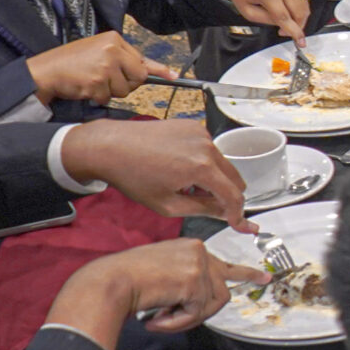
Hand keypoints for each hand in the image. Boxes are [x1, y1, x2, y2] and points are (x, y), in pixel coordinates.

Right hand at [28, 33, 159, 105]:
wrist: (46, 71)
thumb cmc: (72, 63)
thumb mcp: (98, 52)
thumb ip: (123, 59)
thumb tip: (154, 71)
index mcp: (113, 40)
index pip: (141, 58)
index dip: (158, 70)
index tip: (174, 75)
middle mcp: (112, 50)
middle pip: (138, 77)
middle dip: (126, 84)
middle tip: (107, 80)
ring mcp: (105, 65)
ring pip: (124, 90)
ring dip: (109, 92)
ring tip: (92, 81)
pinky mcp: (97, 81)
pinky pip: (107, 98)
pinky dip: (97, 98)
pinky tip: (85, 87)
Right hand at [47, 238, 264, 349]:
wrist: (109, 282)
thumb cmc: (127, 280)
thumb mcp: (164, 273)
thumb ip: (186, 281)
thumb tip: (206, 301)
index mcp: (192, 248)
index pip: (224, 263)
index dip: (245, 273)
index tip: (263, 279)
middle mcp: (199, 251)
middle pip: (221, 291)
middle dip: (202, 311)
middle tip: (173, 319)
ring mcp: (199, 264)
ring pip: (213, 304)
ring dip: (187, 319)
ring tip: (160, 318)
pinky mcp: (194, 280)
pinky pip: (197, 313)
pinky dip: (177, 322)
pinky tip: (156, 318)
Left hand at [60, 118, 250, 225]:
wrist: (111, 146)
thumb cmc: (133, 177)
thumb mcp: (168, 205)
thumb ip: (204, 210)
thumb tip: (227, 215)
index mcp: (201, 168)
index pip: (234, 195)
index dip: (237, 213)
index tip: (236, 223)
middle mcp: (207, 146)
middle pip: (235, 178)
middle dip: (224, 195)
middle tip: (200, 204)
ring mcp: (201, 133)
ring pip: (223, 164)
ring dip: (213, 179)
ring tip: (185, 186)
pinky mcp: (193, 126)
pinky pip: (210, 150)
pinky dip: (204, 163)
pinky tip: (180, 169)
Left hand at [218, 0, 309, 41]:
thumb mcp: (247, 11)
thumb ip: (267, 21)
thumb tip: (284, 26)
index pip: (285, 17)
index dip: (294, 32)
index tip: (300, 41)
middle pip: (299, 12)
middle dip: (298, 26)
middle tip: (289, 31)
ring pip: (304, 5)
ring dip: (299, 17)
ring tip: (288, 20)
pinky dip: (299, 6)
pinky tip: (288, 8)